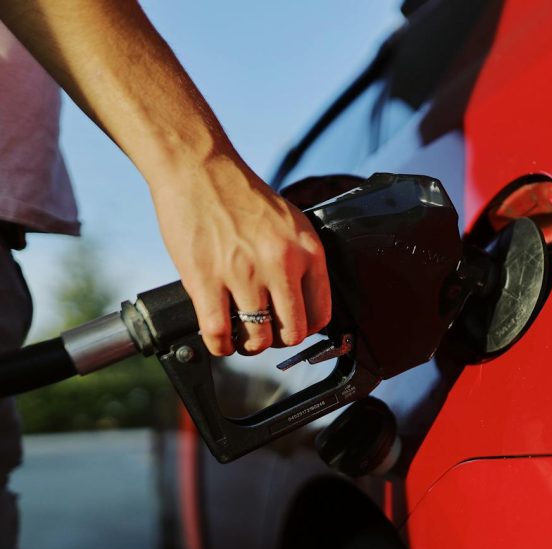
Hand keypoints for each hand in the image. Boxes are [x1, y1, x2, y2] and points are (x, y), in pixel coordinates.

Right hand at [151, 157, 330, 355]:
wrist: (199, 168)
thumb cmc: (241, 195)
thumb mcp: (290, 222)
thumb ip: (299, 259)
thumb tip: (301, 299)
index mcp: (307, 250)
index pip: (321, 314)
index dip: (305, 328)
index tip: (291, 327)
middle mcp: (281, 264)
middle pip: (292, 333)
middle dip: (279, 341)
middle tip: (266, 332)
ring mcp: (243, 274)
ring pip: (257, 339)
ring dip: (248, 345)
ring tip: (241, 335)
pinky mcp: (206, 280)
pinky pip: (219, 334)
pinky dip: (220, 346)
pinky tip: (219, 339)